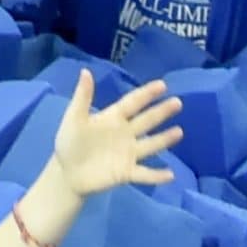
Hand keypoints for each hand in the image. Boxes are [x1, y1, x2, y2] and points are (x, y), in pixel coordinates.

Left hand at [50, 70, 181, 197]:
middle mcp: (124, 134)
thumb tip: (86, 70)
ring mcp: (127, 154)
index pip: (133, 103)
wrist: (67, 172)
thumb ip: (82, 96)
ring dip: (164, 139)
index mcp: (113, 118)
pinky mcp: (126, 173)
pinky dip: (157, 175)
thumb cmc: (70, 141)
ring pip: (150, 145)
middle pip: (146, 121)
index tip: (162, 85)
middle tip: (178, 103)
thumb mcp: (74, 117)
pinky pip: (145, 174)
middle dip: (161, 112)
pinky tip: (171, 174)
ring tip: (179, 132)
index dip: (146, 94)